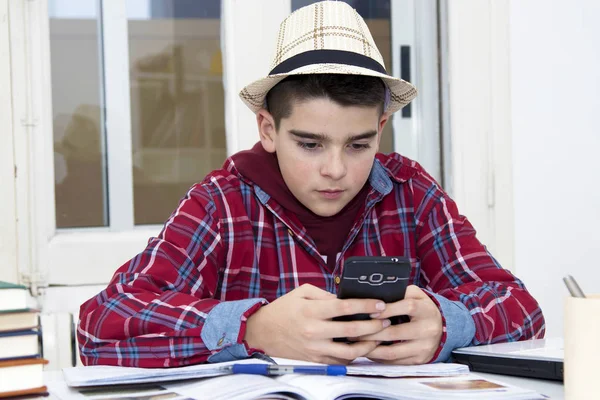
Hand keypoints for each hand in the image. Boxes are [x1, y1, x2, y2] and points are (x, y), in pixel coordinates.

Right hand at [245, 284, 389, 363]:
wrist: (263, 332)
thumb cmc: (284, 309)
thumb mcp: (302, 292)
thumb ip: (325, 295)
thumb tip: (347, 299)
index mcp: (311, 310)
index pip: (344, 308)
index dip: (365, 306)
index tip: (380, 304)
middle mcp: (314, 331)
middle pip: (352, 330)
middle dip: (374, 325)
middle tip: (386, 320)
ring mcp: (315, 348)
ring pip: (350, 351)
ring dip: (368, 344)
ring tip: (379, 336)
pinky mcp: (315, 360)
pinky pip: (340, 360)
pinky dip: (355, 355)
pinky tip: (363, 347)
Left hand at [359, 285, 442, 363]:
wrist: (443, 328)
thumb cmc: (421, 307)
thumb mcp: (416, 295)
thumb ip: (400, 292)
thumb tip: (376, 296)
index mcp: (426, 310)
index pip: (407, 307)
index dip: (387, 309)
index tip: (369, 311)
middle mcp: (428, 330)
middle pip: (395, 333)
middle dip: (371, 332)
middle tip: (353, 330)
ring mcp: (424, 347)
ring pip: (393, 352)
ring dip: (371, 349)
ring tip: (357, 343)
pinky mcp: (419, 360)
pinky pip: (395, 362)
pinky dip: (379, 357)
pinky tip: (368, 351)